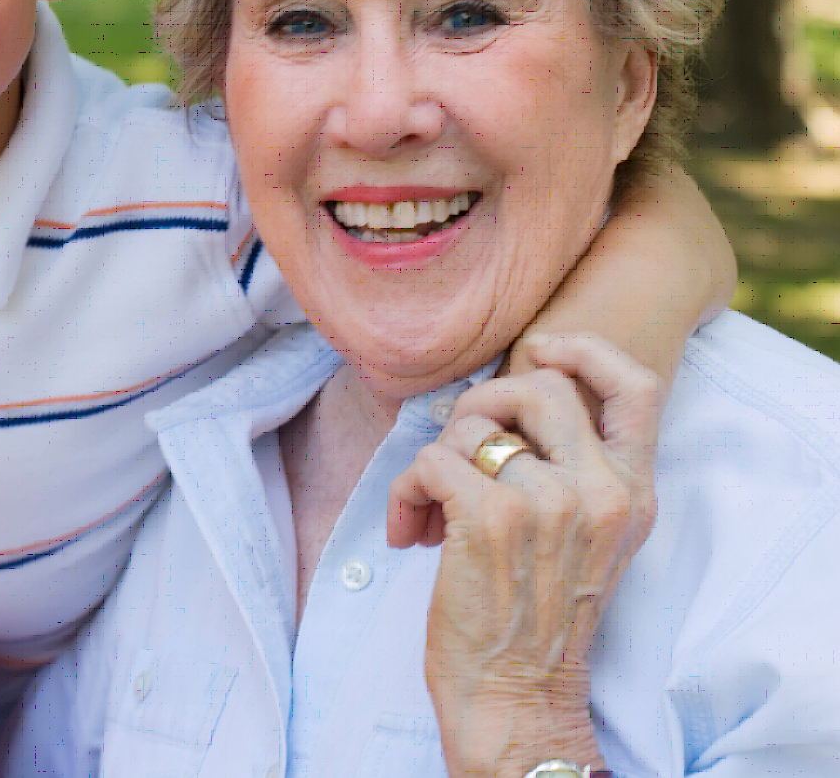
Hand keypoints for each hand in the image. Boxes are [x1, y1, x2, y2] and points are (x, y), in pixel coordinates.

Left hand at [387, 333, 662, 776]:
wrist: (518, 693)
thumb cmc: (538, 616)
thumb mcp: (589, 540)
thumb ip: (577, 473)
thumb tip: (515, 399)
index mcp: (632, 494)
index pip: (637, 387)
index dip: (585, 350)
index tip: (540, 350)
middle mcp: (600, 492)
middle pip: (539, 385)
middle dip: (481, 405)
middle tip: (460, 452)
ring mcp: (548, 503)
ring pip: (472, 426)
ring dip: (437, 461)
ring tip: (435, 512)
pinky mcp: (490, 518)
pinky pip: (430, 459)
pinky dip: (406, 492)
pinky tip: (413, 533)